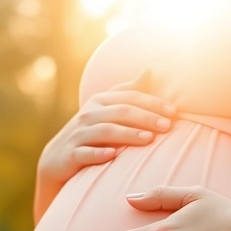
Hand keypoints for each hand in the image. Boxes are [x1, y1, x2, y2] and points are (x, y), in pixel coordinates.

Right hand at [37, 70, 175, 198]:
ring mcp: (77, 135)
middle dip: (146, 117)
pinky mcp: (70, 155)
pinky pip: (85, 153)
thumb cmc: (88, 132)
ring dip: (128, 134)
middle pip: (120, 112)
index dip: (152, 103)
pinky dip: (99, 153)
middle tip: (167, 126)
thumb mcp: (105, 109)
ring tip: (149, 139)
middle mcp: (88, 115)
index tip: (174, 112)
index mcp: (99, 102)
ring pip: (105, 131)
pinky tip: (114, 155)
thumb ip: (127, 92)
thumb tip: (149, 70)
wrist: (56, 159)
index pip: (129, 97)